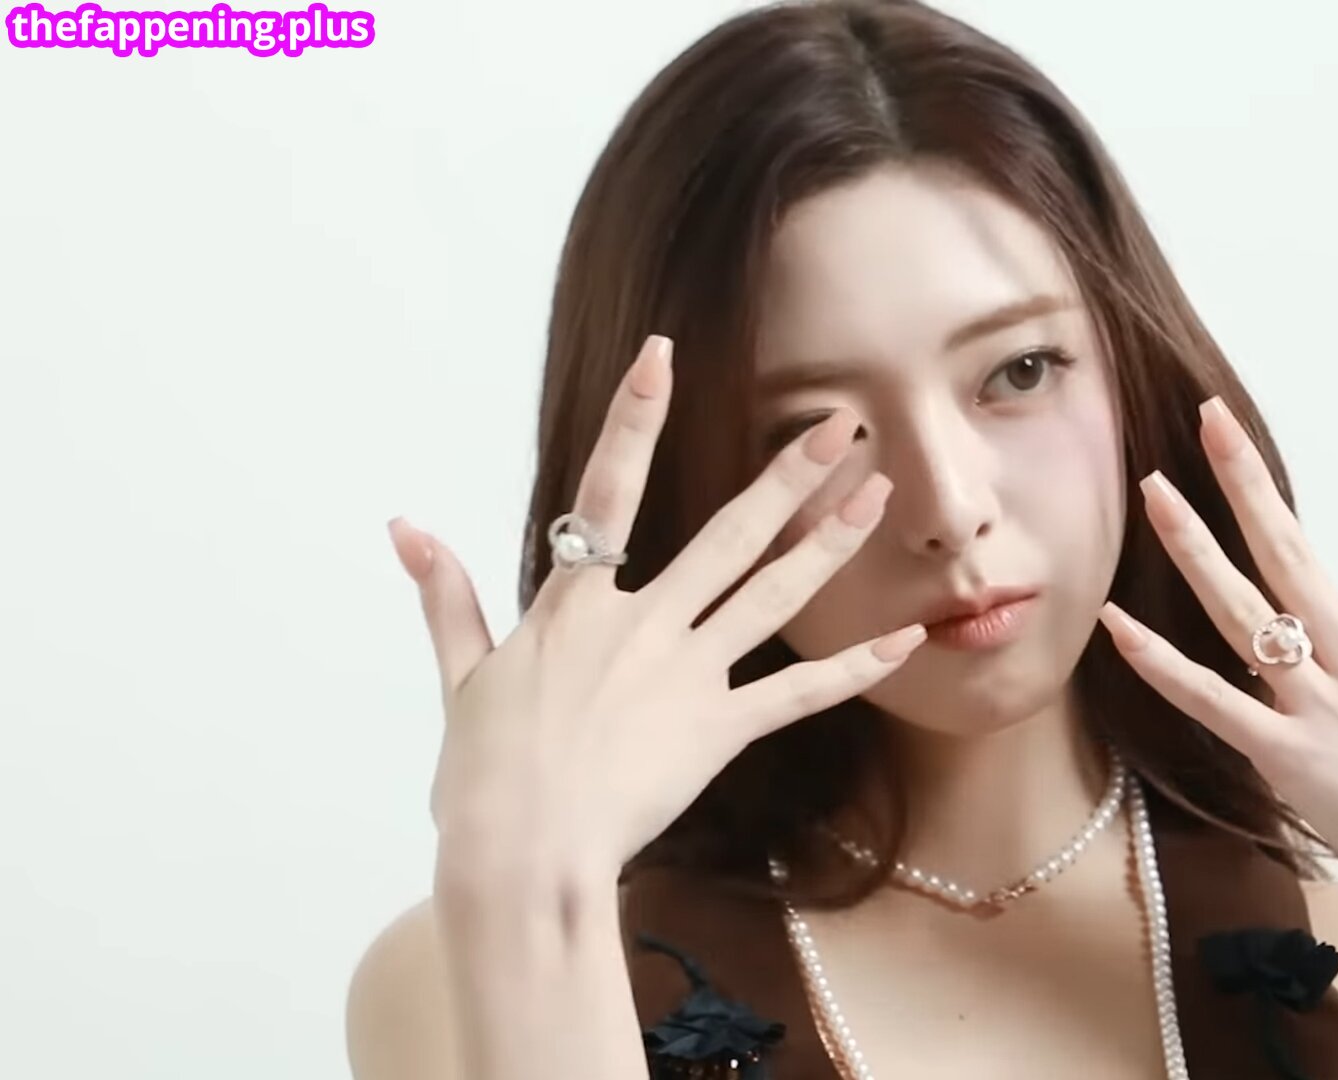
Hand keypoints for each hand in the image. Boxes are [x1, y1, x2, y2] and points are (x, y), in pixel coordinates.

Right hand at [387, 335, 926, 888]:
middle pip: (728, 534)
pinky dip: (854, 669)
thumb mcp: (461, 677)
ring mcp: (687, 675)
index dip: (634, 421)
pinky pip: (798, 694)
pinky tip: (905, 642)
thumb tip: (406, 529)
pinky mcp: (718, 731)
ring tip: (878, 496)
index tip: (664, 358)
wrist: (523, 854)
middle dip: (788, 475)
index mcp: (575, 604)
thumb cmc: (485, 775)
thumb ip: (446, 597)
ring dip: (829, 543)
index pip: (607, 491)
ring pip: (773, 595)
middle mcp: (642, 624)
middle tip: (841, 426)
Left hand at [1097, 376, 1337, 910]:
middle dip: (1250, 481)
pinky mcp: (1284, 756)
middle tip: (1211, 417)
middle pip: (1295, 554)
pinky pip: (1211, 701)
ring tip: (1152, 491)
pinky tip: (1117, 623)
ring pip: (1242, 613)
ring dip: (1193, 550)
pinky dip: (1161, 664)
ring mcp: (1319, 706)